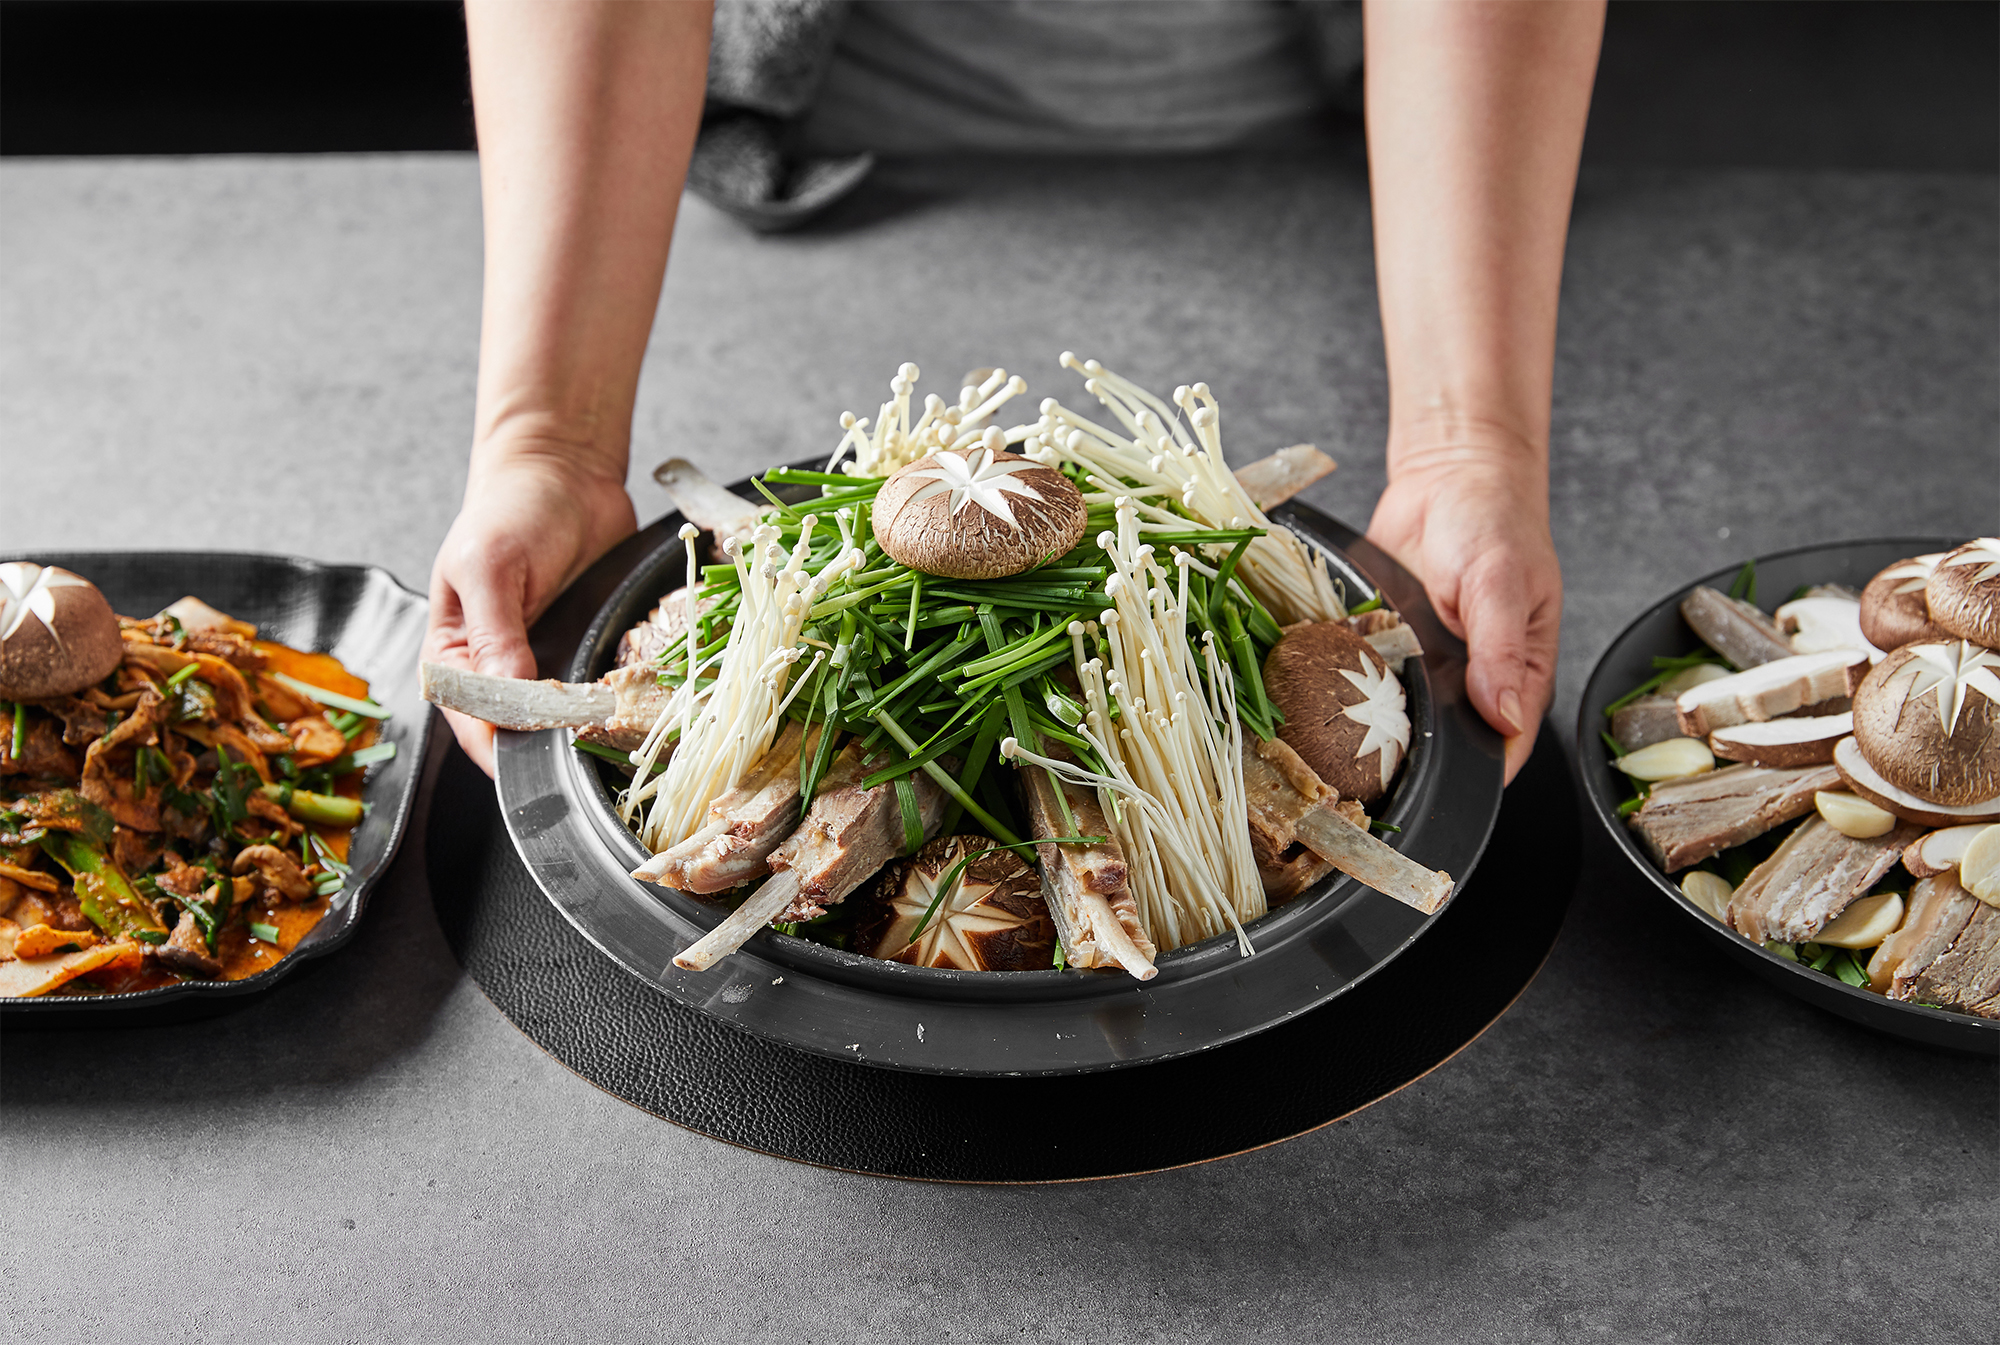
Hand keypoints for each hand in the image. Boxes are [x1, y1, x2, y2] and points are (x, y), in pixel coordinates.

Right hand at [423, 442, 636, 775]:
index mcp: (453, 660)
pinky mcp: (585, 652)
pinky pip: (599, 690)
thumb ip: (493, 636)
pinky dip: (615, 694)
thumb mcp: (490, 568)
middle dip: (553, 740)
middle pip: (521, 734)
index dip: (508, 745)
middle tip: (588, 728)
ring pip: (563, 719)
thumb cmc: (511, 510)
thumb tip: (503, 698)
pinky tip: (634, 690)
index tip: (545, 745)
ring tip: (616, 712)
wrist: (566, 472)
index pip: (474, 728)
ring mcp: (544, 665)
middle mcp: (496, 671)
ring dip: (588, 721)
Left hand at [1365, 434, 1560, 783]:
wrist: (1448, 477)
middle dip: (1406, 755)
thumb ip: (1501, 650)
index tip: (1426, 790)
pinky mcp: (1385, 644)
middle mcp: (1469, 681)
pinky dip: (1338, 678)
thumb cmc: (1495, 523)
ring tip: (1330, 729)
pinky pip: (1358, 675)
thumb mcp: (1503, 583)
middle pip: (1440, 744)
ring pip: (1392, 716)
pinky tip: (1314, 682)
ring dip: (1363, 721)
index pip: (1498, 751)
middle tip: (1364, 764)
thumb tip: (1503, 715)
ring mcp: (1423, 666)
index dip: (1467, 778)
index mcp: (1516, 678)